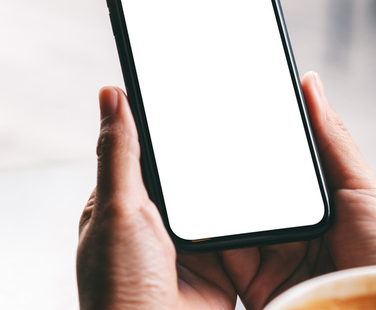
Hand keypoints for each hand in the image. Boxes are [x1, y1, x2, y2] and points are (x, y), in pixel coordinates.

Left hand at [76, 87, 235, 309]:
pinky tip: (266, 189)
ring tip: (255, 141)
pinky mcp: (219, 260)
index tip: (189, 87)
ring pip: (215, 195)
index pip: (144, 147)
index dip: (165, 119)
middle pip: (186, 170)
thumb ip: (119, 153)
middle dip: (206, 147)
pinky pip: (238, 225)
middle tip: (233, 108)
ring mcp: (188, 241)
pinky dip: (251, 212)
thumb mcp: (118, 209)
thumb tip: (109, 95)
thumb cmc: (119, 288)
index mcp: (122, 202)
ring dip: (231, 178)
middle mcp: (155, 219)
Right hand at [220, 72, 375, 309]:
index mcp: (324, 199)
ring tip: (199, 176)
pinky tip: (204, 218)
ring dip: (222, 203)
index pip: (284, 164)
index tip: (234, 113)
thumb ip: (330, 136)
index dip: (261, 140)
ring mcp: (279, 256)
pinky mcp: (260, 284)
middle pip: (257, 193)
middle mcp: (299, 227)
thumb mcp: (361, 184)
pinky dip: (215, 240)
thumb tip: (310, 82)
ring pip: (238, 221)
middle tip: (206, 143)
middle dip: (235, 172)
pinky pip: (230, 257)